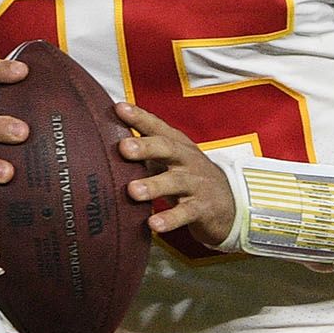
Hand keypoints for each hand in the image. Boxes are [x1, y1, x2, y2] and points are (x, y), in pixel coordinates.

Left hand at [115, 103, 236, 248]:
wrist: (230, 205)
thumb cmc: (189, 178)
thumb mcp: (171, 161)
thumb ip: (146, 152)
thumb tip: (104, 142)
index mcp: (178, 145)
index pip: (158, 127)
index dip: (139, 117)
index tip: (118, 108)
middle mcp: (187, 160)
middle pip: (168, 149)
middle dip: (145, 147)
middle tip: (123, 148)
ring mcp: (197, 184)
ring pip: (175, 182)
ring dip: (154, 185)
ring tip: (133, 191)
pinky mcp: (203, 208)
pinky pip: (186, 214)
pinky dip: (170, 219)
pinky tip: (154, 224)